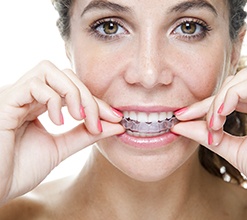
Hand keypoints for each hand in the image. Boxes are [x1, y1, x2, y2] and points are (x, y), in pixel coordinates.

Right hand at [0, 61, 124, 204]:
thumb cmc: (20, 169)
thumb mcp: (61, 148)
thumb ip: (85, 134)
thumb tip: (116, 124)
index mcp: (38, 104)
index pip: (72, 88)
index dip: (96, 101)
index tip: (115, 117)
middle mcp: (27, 95)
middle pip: (64, 75)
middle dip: (87, 96)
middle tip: (97, 121)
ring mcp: (15, 96)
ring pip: (49, 71)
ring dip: (72, 93)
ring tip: (77, 117)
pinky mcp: (5, 102)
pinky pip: (34, 85)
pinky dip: (53, 100)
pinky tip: (58, 122)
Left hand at [172, 69, 246, 213]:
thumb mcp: (234, 151)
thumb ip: (209, 136)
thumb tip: (180, 125)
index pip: (230, 97)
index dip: (203, 105)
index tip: (181, 116)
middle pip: (233, 85)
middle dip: (208, 102)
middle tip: (189, 119)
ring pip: (242, 80)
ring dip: (219, 100)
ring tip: (213, 124)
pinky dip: (233, 95)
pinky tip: (221, 114)